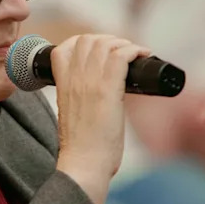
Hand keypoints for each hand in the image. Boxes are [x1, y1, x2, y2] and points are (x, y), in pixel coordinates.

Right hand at [51, 34, 150, 203]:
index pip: (63, 49)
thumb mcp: (72, 117)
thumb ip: (80, 101)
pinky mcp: (107, 90)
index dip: (82, 42)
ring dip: (124, 43)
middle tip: (123, 51)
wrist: (83, 164)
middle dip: (108, 40)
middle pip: (86, 40)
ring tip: (135, 53)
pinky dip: (134, 50)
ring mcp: (89, 83)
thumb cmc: (82, 148)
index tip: (99, 50)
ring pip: (105, 44)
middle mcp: (73, 80)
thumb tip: (99, 98)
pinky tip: (142, 56)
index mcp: (62, 86)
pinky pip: (120, 56)